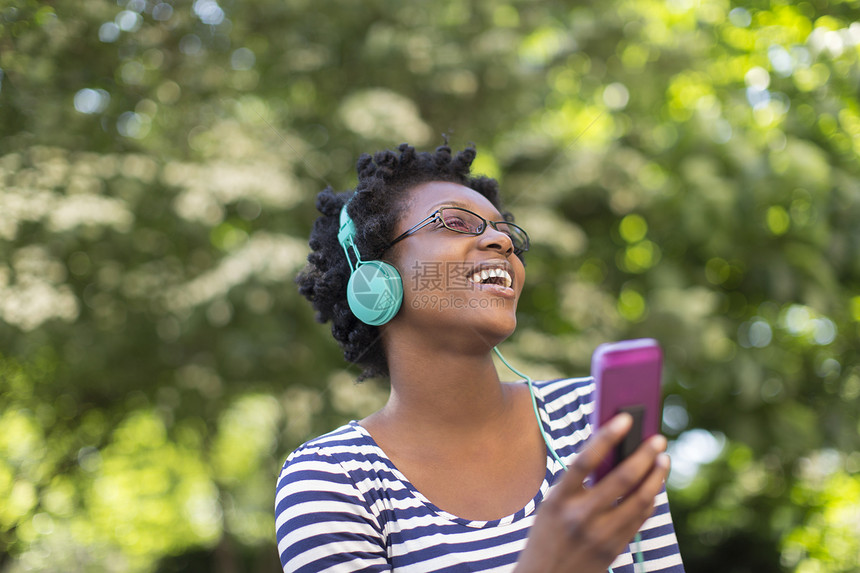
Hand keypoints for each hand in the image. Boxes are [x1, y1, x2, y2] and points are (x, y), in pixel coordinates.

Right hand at [514, 413, 670, 572]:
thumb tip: (614, 453)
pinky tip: (654, 486)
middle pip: (622, 479)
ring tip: (663, 460)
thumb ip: (577, 483)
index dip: (606, 436)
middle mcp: (579, 517)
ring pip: (639, 501)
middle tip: (659, 440)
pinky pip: (639, 519)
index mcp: (557, 500)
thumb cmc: (547, 534)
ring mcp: (599, 536)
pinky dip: (649, 499)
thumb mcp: (551, 506)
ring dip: (656, 477)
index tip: (626, 418)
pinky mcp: (613, 550)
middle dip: (645, 455)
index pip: (584, 460)